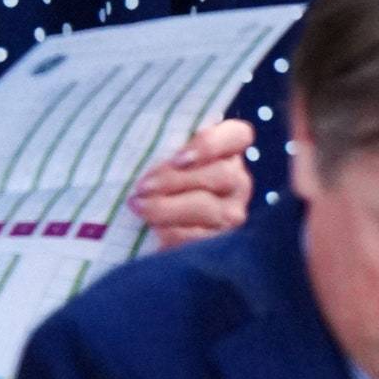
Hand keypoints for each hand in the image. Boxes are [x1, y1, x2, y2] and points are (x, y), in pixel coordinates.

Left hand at [129, 117, 253, 248]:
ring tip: (139, 206)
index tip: (178, 158)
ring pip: (208, 208)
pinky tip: (153, 229)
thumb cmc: (163, 175)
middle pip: (220, 174)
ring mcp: (234, 213)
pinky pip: (201, 239)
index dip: (210, 145)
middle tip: (142, 186)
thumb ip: (168, 145)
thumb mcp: (169, 154)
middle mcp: (239, 181)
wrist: (162, 224)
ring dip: (168, 208)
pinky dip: (173, 233)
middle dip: (176, 180)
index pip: (239, 135)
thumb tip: (145, 146)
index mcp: (229, 149)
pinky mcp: (223, 242)